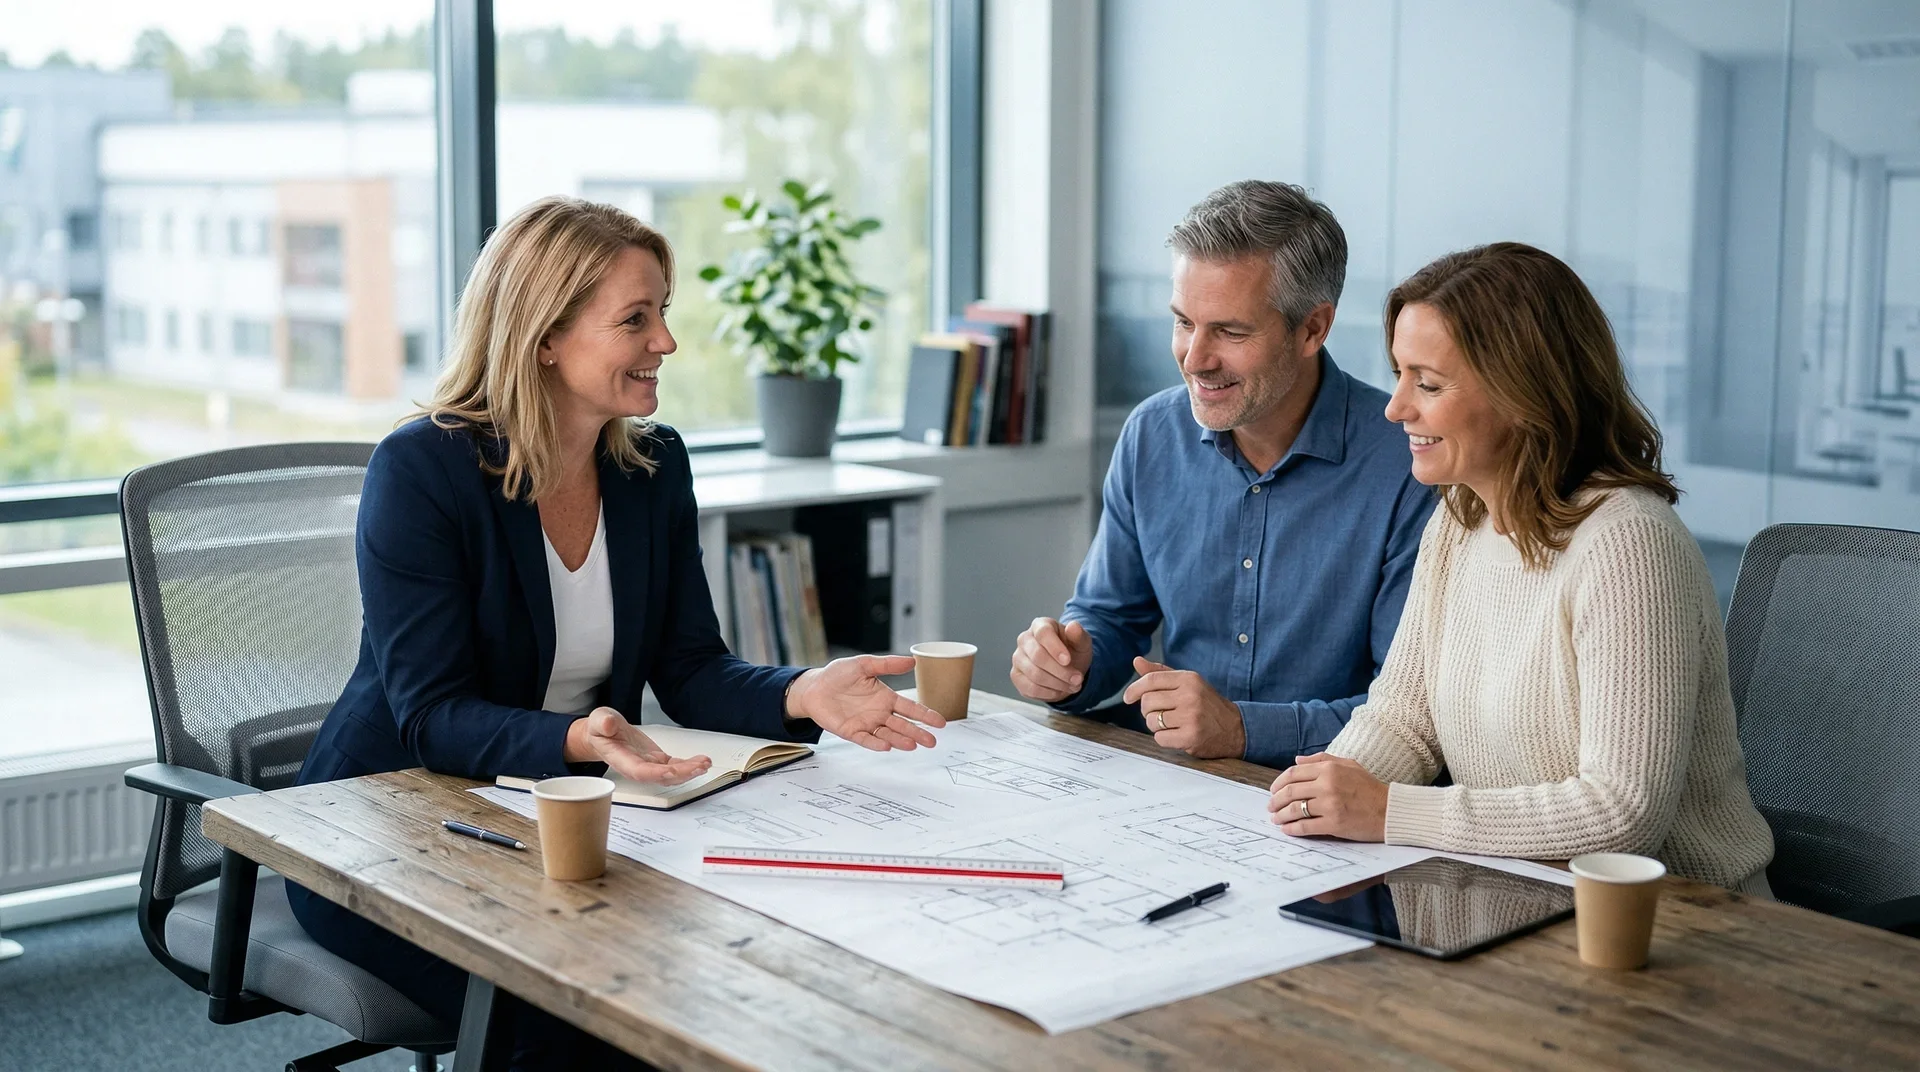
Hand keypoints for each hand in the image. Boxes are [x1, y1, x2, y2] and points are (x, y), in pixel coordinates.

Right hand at [566, 707, 712, 784]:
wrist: (605, 732)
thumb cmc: (601, 728)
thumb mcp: (598, 719)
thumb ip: (603, 722)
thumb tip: (609, 724)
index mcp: (622, 760)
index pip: (639, 771)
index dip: (656, 774)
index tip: (672, 771)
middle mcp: (637, 767)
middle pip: (660, 777)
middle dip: (681, 774)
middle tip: (699, 767)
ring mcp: (649, 765)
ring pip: (671, 774)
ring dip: (689, 771)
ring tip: (705, 764)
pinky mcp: (658, 760)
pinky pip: (676, 766)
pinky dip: (690, 764)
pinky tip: (702, 761)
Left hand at [785, 654, 946, 750]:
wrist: (814, 687)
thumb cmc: (838, 675)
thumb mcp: (864, 664)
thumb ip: (887, 665)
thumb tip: (912, 661)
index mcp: (885, 698)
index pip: (910, 708)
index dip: (925, 715)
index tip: (940, 722)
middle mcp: (879, 713)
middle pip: (903, 725)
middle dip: (918, 733)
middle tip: (932, 741)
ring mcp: (866, 724)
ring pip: (888, 734)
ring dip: (900, 740)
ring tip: (913, 745)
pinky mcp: (851, 732)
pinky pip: (866, 739)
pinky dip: (876, 743)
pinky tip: (887, 746)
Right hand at [1009, 617, 1092, 702]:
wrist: (1066, 668)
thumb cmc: (1072, 651)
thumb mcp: (1081, 643)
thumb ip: (1079, 636)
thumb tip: (1073, 626)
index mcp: (1040, 625)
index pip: (1043, 633)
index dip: (1055, 648)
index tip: (1068, 660)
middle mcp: (1024, 639)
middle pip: (1038, 656)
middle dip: (1061, 671)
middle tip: (1078, 679)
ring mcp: (1018, 658)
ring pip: (1035, 674)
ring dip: (1058, 684)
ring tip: (1073, 686)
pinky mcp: (1016, 676)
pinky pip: (1030, 688)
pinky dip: (1048, 693)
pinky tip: (1059, 691)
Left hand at [1120, 657, 1244, 758]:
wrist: (1235, 728)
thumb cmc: (1207, 704)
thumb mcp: (1188, 683)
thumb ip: (1161, 673)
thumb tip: (1137, 661)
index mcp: (1189, 679)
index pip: (1151, 680)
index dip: (1134, 689)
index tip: (1127, 697)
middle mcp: (1190, 695)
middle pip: (1147, 702)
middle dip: (1148, 710)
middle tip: (1161, 713)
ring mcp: (1191, 717)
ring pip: (1151, 721)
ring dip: (1156, 726)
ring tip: (1172, 724)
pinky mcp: (1191, 737)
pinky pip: (1160, 738)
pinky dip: (1164, 739)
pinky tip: (1177, 735)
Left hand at [1267, 753, 1387, 840]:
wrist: (1390, 811)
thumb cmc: (1369, 788)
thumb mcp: (1349, 765)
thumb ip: (1321, 759)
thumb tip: (1296, 760)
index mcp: (1329, 769)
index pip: (1293, 773)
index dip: (1278, 783)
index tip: (1273, 790)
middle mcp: (1327, 784)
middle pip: (1290, 791)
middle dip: (1275, 800)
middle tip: (1270, 806)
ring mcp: (1330, 805)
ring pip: (1294, 809)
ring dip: (1280, 815)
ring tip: (1275, 819)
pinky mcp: (1334, 824)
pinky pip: (1305, 826)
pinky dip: (1292, 829)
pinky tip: (1287, 830)